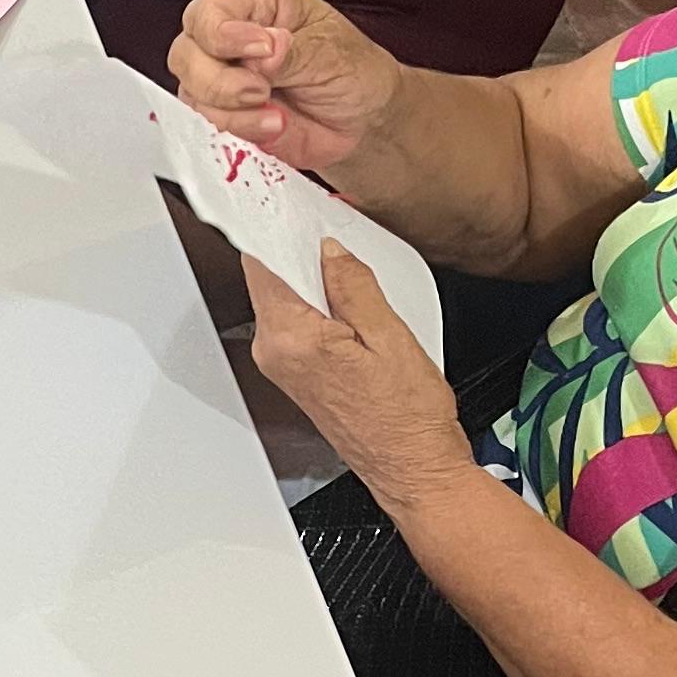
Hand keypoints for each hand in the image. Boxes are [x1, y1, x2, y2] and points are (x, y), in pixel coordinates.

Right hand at [167, 0, 402, 183]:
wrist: (364, 124)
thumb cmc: (354, 73)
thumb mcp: (333, 53)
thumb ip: (294, 52)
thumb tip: (263, 53)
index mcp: (259, 5)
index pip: (210, 12)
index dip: (224, 35)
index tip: (262, 51)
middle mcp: (231, 38)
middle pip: (186, 53)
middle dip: (219, 81)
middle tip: (261, 91)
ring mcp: (222, 78)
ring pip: (191, 93)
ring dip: (232, 112)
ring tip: (276, 116)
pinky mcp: (224, 115)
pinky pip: (206, 125)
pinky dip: (237, 131)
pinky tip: (271, 127)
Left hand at [243, 249, 479, 518]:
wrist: (413, 470)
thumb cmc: (408, 418)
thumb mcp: (389, 336)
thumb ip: (353, 285)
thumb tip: (330, 250)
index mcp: (291, 338)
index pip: (262, 263)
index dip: (278, 229)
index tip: (292, 207)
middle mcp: (274, 353)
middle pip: (269, 279)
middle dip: (299, 252)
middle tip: (333, 231)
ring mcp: (281, 366)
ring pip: (283, 299)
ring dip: (311, 279)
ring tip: (349, 269)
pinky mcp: (296, 374)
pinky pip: (296, 322)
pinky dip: (316, 304)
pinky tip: (348, 302)